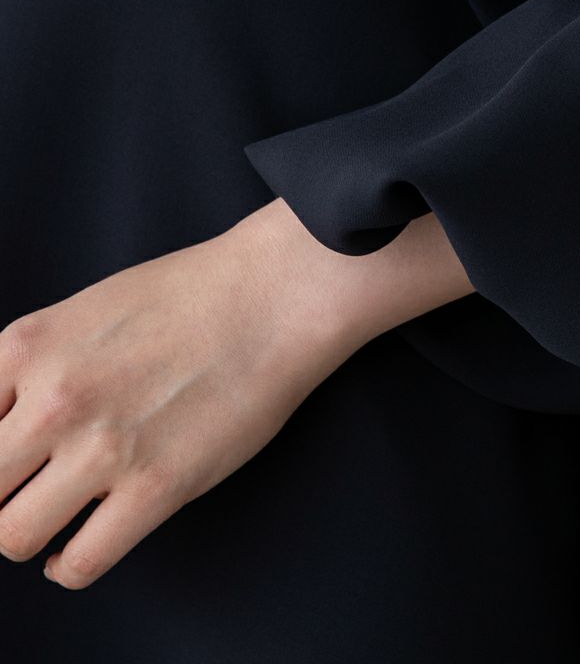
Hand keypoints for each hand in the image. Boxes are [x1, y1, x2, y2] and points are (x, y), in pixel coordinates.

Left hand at [0, 199, 473, 589]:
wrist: (277, 293)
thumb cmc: (195, 292)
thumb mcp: (85, 308)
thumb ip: (31, 365)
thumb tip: (6, 423)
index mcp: (27, 347)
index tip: (6, 463)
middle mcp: (53, 400)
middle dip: (1, 492)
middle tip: (30, 486)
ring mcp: (103, 447)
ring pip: (11, 536)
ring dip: (30, 531)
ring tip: (59, 514)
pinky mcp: (156, 486)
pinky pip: (78, 563)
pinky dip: (70, 563)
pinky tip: (84, 541)